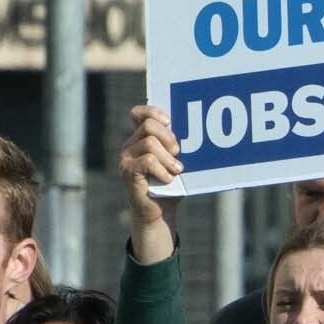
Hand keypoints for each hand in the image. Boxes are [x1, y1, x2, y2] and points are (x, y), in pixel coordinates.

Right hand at [118, 104, 182, 254]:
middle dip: (168, 136)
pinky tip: (169, 179)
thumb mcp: (175, 161)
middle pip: (148, 125)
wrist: (159, 211)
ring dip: (168, 157)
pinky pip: (148, 161)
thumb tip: (197, 132)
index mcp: (140, 138)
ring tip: (177, 170)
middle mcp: (130, 145)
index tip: (170, 121)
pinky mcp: (127, 172)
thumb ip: (176, 146)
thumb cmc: (170, 185)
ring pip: (150, 143)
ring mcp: (126, 158)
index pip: (139, 113)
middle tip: (178, 152)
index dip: (154, 112)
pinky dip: (163, 170)